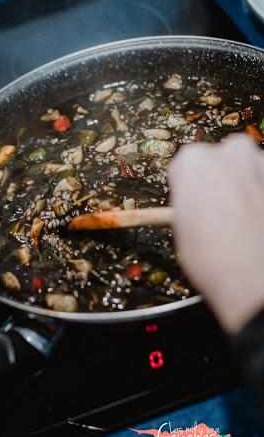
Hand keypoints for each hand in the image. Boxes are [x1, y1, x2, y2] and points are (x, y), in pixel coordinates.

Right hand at [168, 134, 263, 333]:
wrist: (256, 282)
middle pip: (222, 159)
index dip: (188, 186)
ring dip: (247, 187)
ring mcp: (262, 165)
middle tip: (220, 210)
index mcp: (195, 161)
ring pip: (251, 170)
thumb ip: (189, 203)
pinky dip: (263, 199)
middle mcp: (231, 153)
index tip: (193, 201)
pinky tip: (258, 224)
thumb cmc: (216, 259)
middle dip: (222, 179)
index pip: (185, 165)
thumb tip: (198, 204)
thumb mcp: (181, 229)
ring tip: (244, 222)